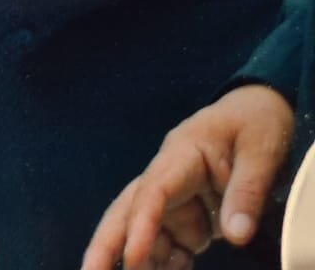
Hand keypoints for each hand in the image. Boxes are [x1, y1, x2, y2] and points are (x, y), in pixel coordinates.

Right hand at [81, 84, 294, 269]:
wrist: (258, 111)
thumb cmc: (254, 122)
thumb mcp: (260, 150)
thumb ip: (248, 191)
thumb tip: (235, 234)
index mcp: (180, 155)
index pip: (152, 192)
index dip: (140, 225)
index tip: (134, 257)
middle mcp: (168, 180)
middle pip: (127, 212)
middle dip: (106, 244)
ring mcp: (177, 201)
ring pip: (147, 236)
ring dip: (140, 262)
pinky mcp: (189, 218)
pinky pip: (170, 247)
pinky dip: (167, 266)